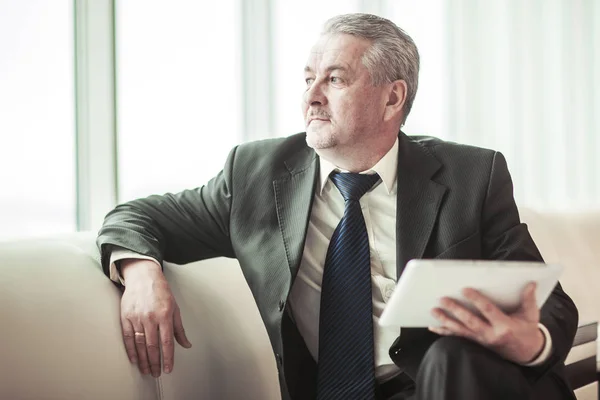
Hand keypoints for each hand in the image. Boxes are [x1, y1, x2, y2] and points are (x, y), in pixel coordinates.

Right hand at [120, 259, 191, 376]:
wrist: (143, 277)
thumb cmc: (161, 292)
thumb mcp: (175, 308)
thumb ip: (179, 328)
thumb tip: (186, 344)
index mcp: (165, 315)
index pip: (167, 342)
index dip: (168, 357)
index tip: (168, 368)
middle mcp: (150, 317)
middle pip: (152, 346)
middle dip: (154, 362)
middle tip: (156, 373)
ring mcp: (137, 317)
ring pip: (140, 344)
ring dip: (143, 360)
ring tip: (146, 370)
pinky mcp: (125, 316)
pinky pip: (127, 337)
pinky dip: (131, 350)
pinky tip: (134, 359)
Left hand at [429, 282, 544, 363]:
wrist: (527, 354)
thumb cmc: (527, 331)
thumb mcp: (531, 316)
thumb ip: (529, 299)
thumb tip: (531, 283)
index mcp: (505, 326)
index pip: (488, 311)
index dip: (476, 300)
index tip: (465, 289)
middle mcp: (491, 334)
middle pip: (470, 321)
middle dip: (455, 310)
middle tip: (443, 299)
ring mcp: (482, 340)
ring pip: (461, 330)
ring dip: (446, 320)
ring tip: (434, 311)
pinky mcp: (476, 343)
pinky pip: (458, 338)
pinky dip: (445, 332)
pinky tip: (433, 327)